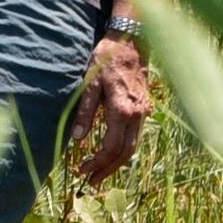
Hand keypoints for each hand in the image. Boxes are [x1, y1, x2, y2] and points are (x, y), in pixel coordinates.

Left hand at [70, 29, 157, 188]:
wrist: (132, 40)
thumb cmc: (108, 59)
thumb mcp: (90, 83)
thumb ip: (84, 112)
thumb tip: (77, 140)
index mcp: (122, 110)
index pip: (111, 147)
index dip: (97, 162)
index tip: (81, 169)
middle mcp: (137, 115)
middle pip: (125, 153)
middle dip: (108, 169)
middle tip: (91, 181)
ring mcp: (144, 112)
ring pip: (134, 147)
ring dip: (117, 163)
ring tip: (100, 173)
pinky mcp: (145, 108)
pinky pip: (136, 136)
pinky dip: (124, 149)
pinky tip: (113, 153)